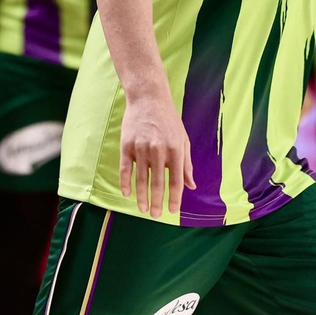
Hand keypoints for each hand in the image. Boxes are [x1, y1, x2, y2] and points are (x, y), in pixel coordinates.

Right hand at [119, 93, 194, 217]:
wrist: (148, 98)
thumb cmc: (169, 121)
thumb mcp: (183, 140)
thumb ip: (186, 164)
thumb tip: (191, 186)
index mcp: (175, 150)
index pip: (175, 181)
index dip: (174, 198)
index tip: (172, 211)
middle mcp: (159, 150)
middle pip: (157, 183)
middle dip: (157, 202)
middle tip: (155, 216)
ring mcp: (141, 148)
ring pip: (141, 179)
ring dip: (141, 197)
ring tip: (142, 209)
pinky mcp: (127, 145)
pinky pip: (125, 169)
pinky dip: (125, 183)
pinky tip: (126, 193)